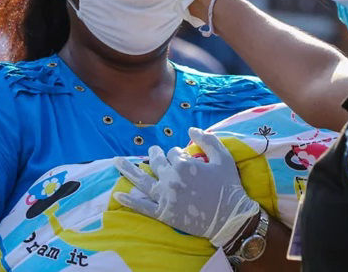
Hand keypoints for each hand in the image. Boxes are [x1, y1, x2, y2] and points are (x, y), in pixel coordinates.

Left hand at [114, 127, 258, 247]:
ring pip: (142, 181)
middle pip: (156, 163)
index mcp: (183, 165)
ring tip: (117, 162)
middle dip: (154, 155)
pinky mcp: (163, 214)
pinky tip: (118, 197)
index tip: (183, 156)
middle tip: (152, 151)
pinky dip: (130, 202)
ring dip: (128, 170)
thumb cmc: (229, 186)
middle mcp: (170, 179)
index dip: (177, 153)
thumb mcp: (223, 157)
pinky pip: (142, 207)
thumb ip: (207, 140)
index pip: (173, 153)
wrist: (230, 218)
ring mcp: (165, 197)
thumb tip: (191, 129)